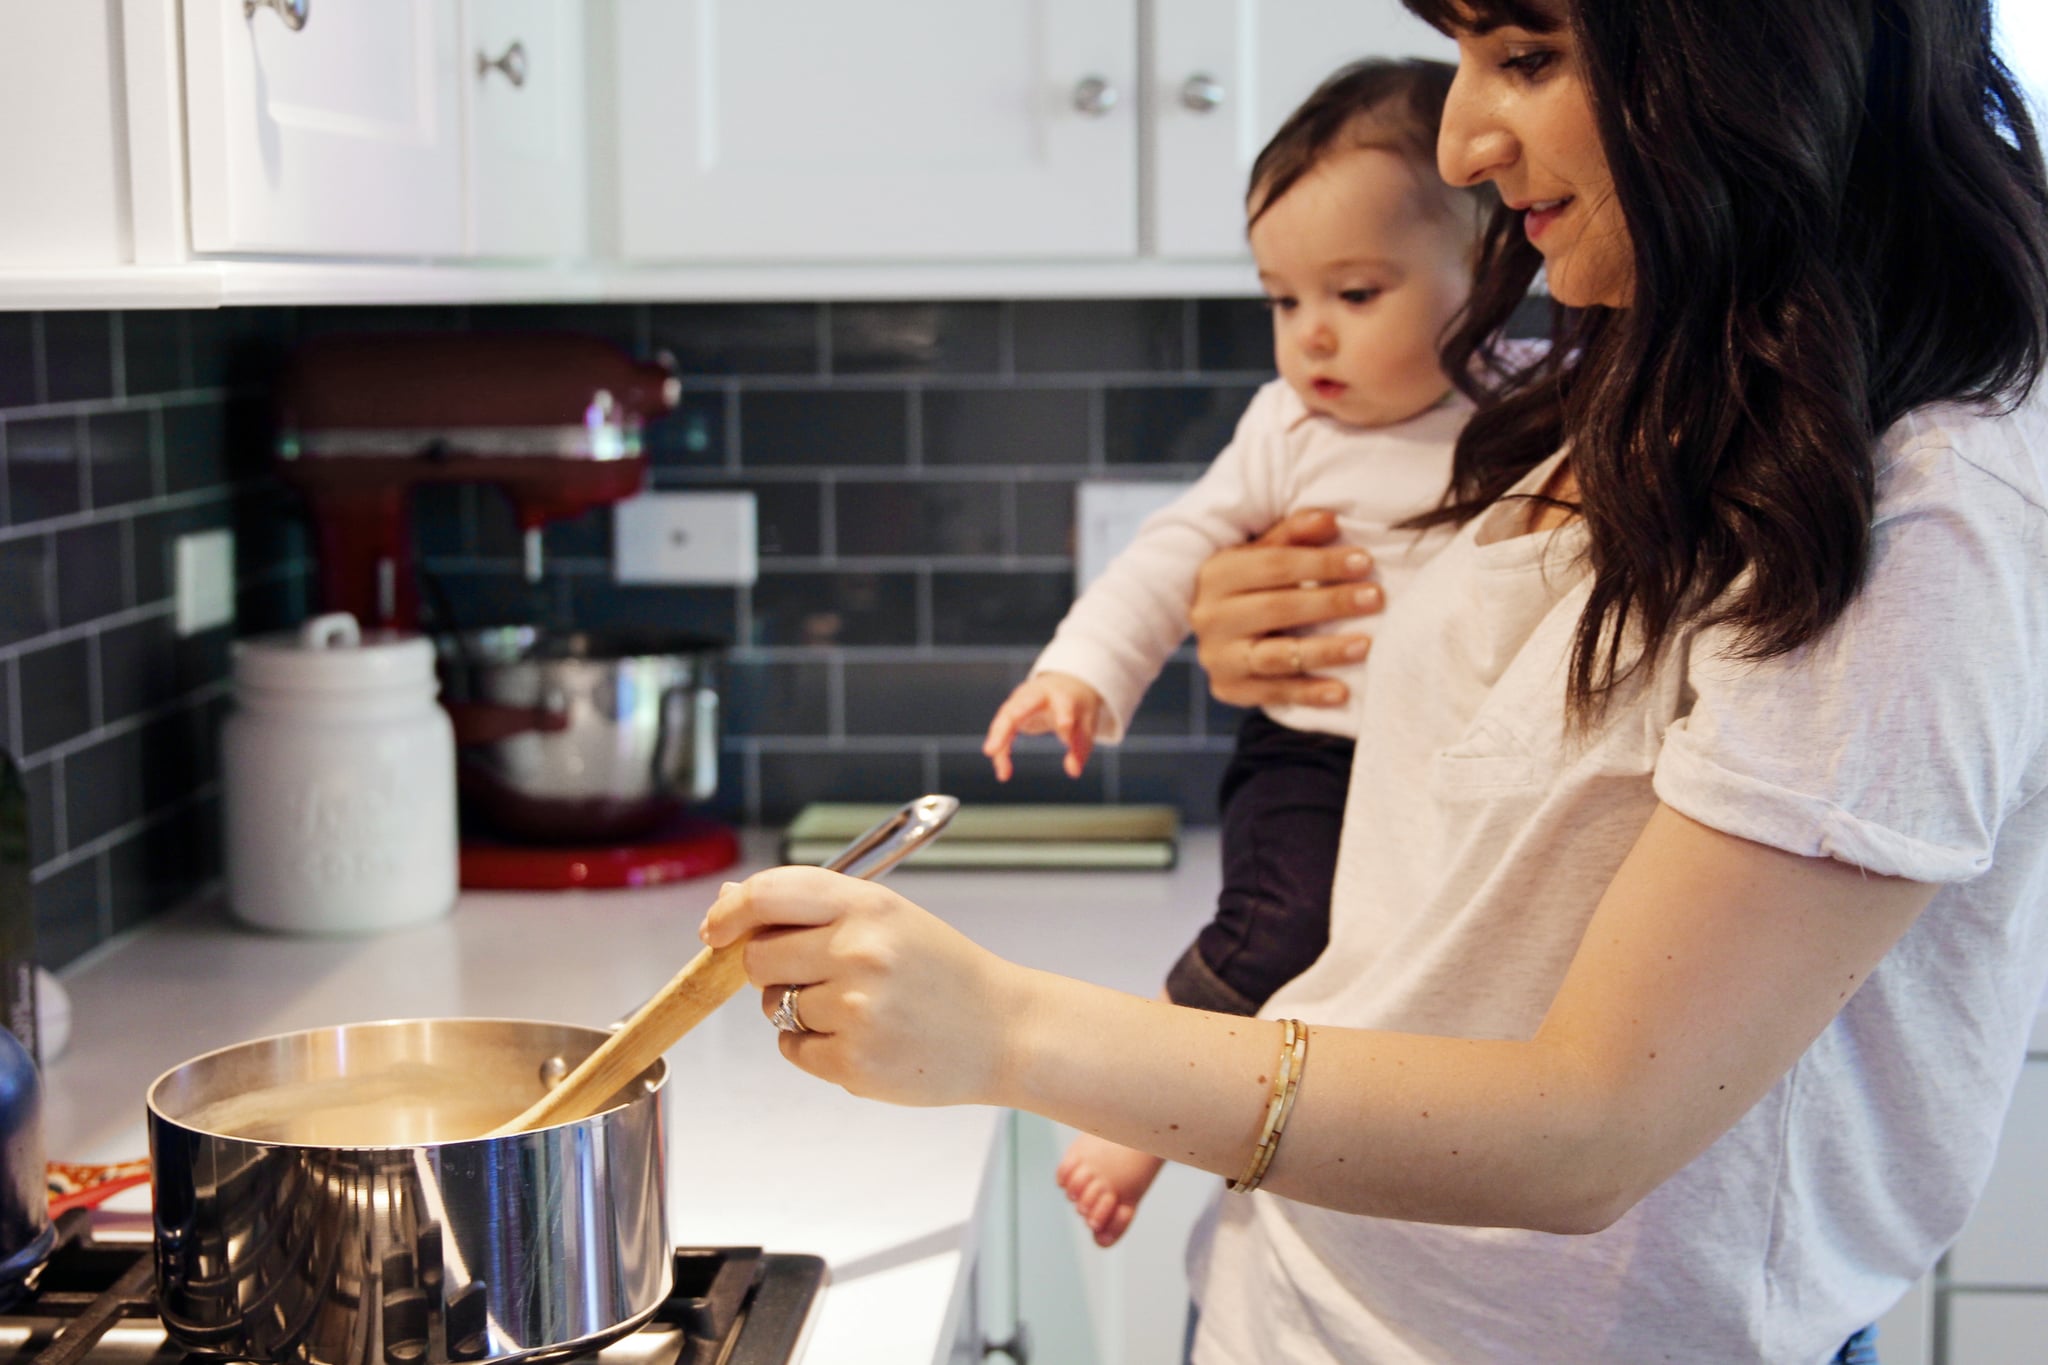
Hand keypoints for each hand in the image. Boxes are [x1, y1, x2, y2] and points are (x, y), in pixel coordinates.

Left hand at [700, 867, 1022, 1106]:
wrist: (1004, 1031)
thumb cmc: (942, 971)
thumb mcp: (886, 917)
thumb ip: (810, 907)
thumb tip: (728, 901)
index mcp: (868, 906)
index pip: (769, 894)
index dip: (729, 911)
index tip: (715, 928)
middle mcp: (859, 953)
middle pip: (758, 957)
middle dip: (771, 968)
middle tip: (817, 974)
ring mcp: (856, 1011)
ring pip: (774, 1006)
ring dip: (799, 1010)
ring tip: (859, 1009)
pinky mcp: (853, 1064)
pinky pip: (791, 1050)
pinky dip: (813, 1047)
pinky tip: (861, 1038)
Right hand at [983, 672, 1103, 779]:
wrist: (1061, 685)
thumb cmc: (1075, 706)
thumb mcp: (1085, 724)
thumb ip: (1080, 748)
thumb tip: (1073, 772)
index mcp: (1061, 695)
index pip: (1063, 704)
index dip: (1064, 714)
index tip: (1066, 725)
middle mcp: (1036, 695)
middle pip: (1021, 706)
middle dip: (1010, 721)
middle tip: (996, 743)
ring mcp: (1019, 702)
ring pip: (1004, 718)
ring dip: (997, 737)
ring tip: (991, 755)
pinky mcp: (1010, 714)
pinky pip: (1002, 733)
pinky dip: (1001, 753)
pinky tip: (1004, 774)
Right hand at [1190, 509, 1381, 708]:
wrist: (1218, 631)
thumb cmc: (1251, 584)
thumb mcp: (1264, 553)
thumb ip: (1293, 535)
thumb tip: (1329, 519)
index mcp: (1216, 574)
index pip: (1274, 566)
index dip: (1321, 563)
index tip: (1365, 561)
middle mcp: (1209, 616)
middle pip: (1276, 609)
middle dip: (1330, 603)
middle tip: (1375, 598)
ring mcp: (1217, 657)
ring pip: (1276, 656)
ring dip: (1325, 651)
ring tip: (1365, 645)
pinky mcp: (1229, 689)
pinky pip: (1274, 694)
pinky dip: (1309, 694)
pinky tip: (1342, 692)